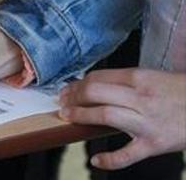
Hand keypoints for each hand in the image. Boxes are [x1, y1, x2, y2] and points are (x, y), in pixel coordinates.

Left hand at [59, 69, 185, 169]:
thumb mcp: (155, 78)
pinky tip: (96, 160)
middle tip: (62, 101)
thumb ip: (128, 82)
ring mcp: (147, 122)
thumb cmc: (181, 93)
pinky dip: (110, 159)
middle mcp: (141, 98)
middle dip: (74, 96)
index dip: (79, 83)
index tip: (69, 88)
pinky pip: (128, 154)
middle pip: (97, 93)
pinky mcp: (155, 144)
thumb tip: (96, 86)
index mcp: (141, 78)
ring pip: (105, 115)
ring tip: (67, 116)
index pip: (99, 77)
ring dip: (81, 115)